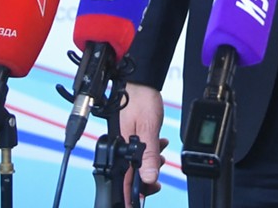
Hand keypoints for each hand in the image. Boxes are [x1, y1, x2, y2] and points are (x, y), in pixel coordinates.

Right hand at [120, 83, 168, 197]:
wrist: (140, 82)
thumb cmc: (139, 99)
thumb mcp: (148, 129)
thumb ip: (148, 156)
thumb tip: (149, 178)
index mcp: (117, 149)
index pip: (123, 181)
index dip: (131, 195)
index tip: (137, 204)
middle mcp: (117, 148)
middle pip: (128, 176)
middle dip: (144, 179)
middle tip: (156, 182)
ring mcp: (122, 143)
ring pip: (134, 165)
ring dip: (148, 165)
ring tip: (160, 158)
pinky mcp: (128, 138)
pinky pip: (137, 153)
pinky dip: (149, 154)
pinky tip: (158, 148)